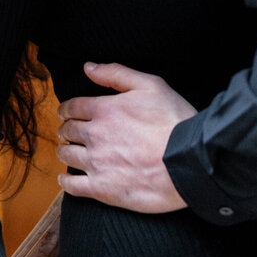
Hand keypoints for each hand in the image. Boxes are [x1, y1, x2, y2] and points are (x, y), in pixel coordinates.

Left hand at [57, 62, 195, 212]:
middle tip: (68, 133)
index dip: (66, 110)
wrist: (190, 162)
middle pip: (68, 131)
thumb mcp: (151, 85)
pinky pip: (72, 186)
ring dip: (65, 152)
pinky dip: (65, 182)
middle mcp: (95, 135)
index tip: (66, 114)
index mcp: (104, 109)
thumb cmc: (174, 122)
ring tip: (69, 152)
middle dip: (66, 130)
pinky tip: (67, 180)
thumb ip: (116, 73)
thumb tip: (88, 68)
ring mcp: (97, 163)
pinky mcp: (102, 189)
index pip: (72, 107)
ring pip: (67, 156)